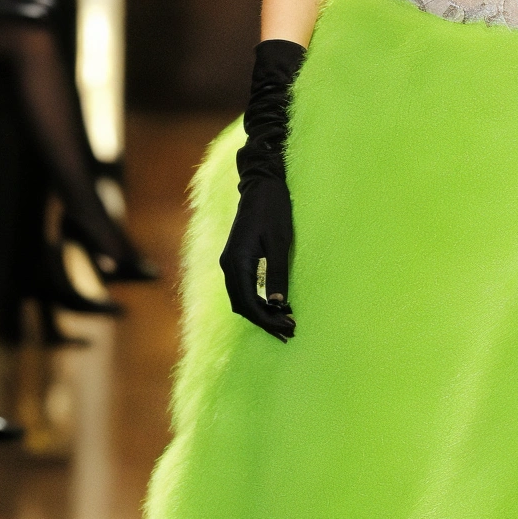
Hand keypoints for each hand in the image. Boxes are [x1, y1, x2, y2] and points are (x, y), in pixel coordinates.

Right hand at [220, 175, 295, 339]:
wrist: (261, 186)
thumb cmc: (273, 210)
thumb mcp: (280, 242)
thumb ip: (277, 273)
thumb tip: (278, 304)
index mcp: (237, 261)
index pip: (248, 302)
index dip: (267, 320)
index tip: (288, 328)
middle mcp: (228, 265)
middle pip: (242, 305)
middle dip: (264, 321)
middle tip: (289, 333)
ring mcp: (230, 262)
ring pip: (240, 299)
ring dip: (260, 313)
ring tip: (284, 324)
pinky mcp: (236, 259)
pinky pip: (242, 288)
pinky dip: (256, 301)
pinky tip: (274, 307)